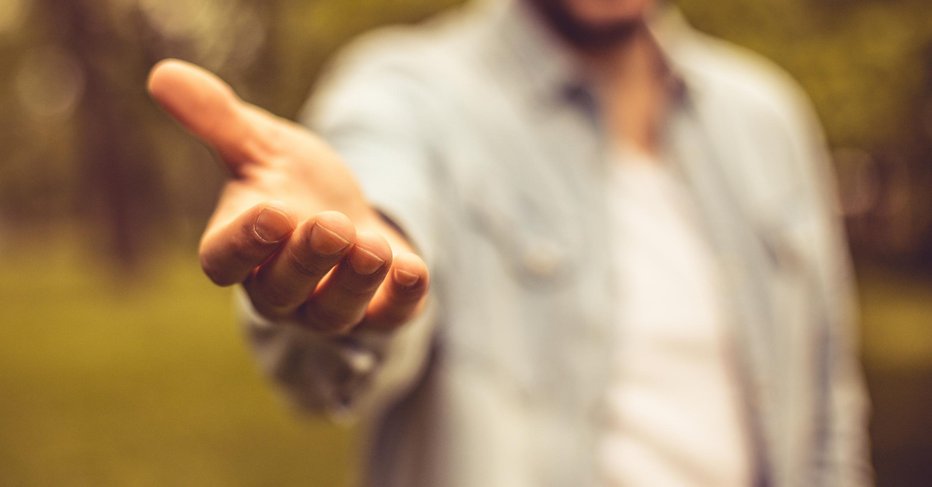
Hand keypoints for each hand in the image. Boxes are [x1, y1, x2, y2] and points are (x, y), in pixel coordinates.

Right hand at [147, 59, 428, 333]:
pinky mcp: (377, 312)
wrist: (347, 210)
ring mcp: (327, 307)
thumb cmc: (290, 183)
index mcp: (239, 250)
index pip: (225, 260)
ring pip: (332, 313)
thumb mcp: (259, 145)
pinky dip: (401, 299)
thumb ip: (217, 119)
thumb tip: (163, 74)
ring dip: (352, 282)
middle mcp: (278, 290)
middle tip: (330, 224)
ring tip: (370, 245)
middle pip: (281, 291)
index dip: (243, 243)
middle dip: (306, 259)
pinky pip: (387, 318)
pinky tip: (413, 269)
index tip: (269, 213)